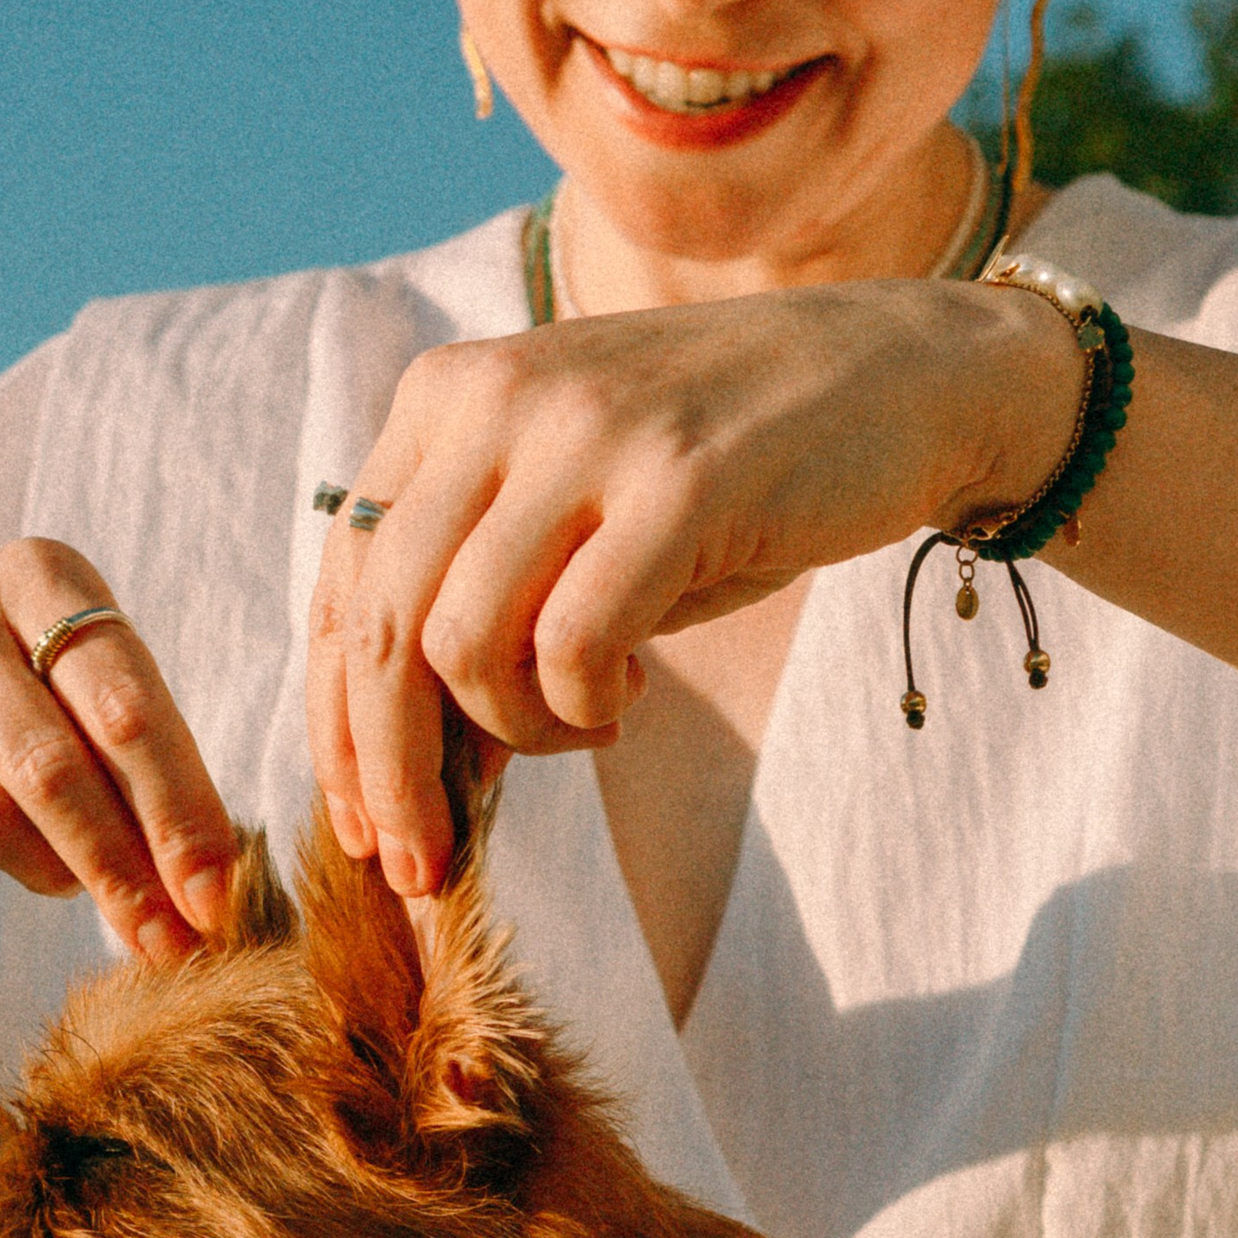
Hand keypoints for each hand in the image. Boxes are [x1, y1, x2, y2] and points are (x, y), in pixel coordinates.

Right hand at [0, 542, 239, 964]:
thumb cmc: (19, 750)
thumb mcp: (96, 735)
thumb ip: (156, 789)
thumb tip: (213, 892)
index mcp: (36, 575)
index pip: (125, 701)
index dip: (180, 811)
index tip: (215, 898)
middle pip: (50, 759)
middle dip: (119, 863)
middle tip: (162, 936)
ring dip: (41, 868)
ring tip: (60, 877)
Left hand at [308, 280, 1076, 894]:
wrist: (899, 375)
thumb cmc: (727, 467)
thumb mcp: (571, 501)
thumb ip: (477, 588)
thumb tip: (404, 756)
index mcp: (446, 398)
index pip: (340, 582)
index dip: (337, 722)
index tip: (366, 824)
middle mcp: (494, 400)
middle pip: (379, 626)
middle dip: (391, 772)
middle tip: (427, 862)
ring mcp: (585, 435)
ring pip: (459, 644)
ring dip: (515, 732)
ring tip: (582, 727)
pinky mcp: (678, 483)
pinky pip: (572, 645)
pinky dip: (585, 704)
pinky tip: (632, 696)